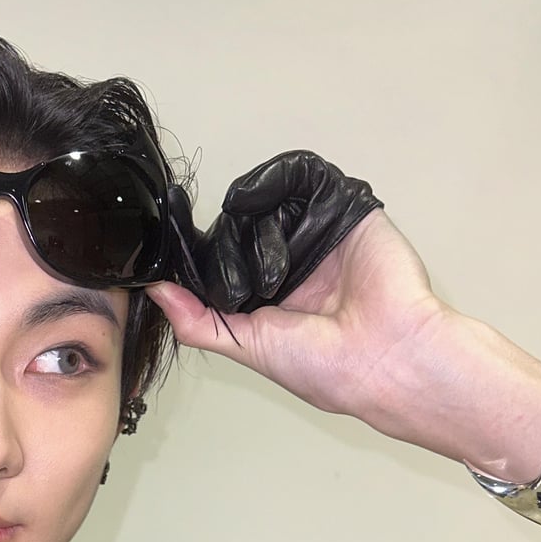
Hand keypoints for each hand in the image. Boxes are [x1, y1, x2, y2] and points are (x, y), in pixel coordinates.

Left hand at [153, 157, 447, 427]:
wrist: (385, 355)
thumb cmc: (324, 366)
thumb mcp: (245, 346)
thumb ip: (198, 321)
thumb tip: (155, 293)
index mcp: (267, 295)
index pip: (222, 260)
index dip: (201, 255)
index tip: (171, 247)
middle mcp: (290, 259)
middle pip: (239, 226)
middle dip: (226, 239)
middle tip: (235, 270)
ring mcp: (317, 230)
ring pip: (266, 201)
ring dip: (249, 214)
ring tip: (255, 248)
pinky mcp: (342, 206)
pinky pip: (305, 176)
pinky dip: (277, 177)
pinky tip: (255, 197)